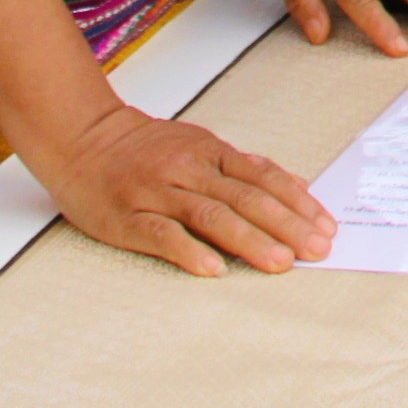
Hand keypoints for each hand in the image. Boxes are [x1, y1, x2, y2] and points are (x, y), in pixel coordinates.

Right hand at [27, 97, 335, 276]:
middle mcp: (189, 169)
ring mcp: (158, 193)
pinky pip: (162, 235)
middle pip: (246, 199)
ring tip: (280, 262)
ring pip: (212, 216)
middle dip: (286, 225)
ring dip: (250, 241)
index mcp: (211, 152)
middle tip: (316, 251)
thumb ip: (245, 167)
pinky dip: (190, 251)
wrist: (82, 138)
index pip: (264, 178)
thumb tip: (296, 185)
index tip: (325, 226)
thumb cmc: (144, 147)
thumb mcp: (199, 145)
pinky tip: (215, 269)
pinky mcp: (128, 217)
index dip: (298, 202)